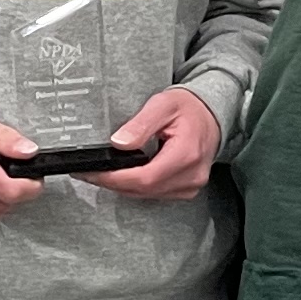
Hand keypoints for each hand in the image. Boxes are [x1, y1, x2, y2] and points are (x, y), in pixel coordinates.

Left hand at [84, 86, 219, 200]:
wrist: (211, 115)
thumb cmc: (188, 108)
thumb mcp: (163, 104)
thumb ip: (140, 124)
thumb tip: (118, 143)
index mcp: (186, 154)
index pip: (144, 178)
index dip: (114, 178)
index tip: (91, 172)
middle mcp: (191, 175)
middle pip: (143, 190)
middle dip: (113, 183)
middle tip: (89, 171)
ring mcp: (191, 185)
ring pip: (147, 194)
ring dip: (123, 186)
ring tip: (103, 172)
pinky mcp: (188, 189)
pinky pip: (155, 194)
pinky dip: (137, 186)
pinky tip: (125, 175)